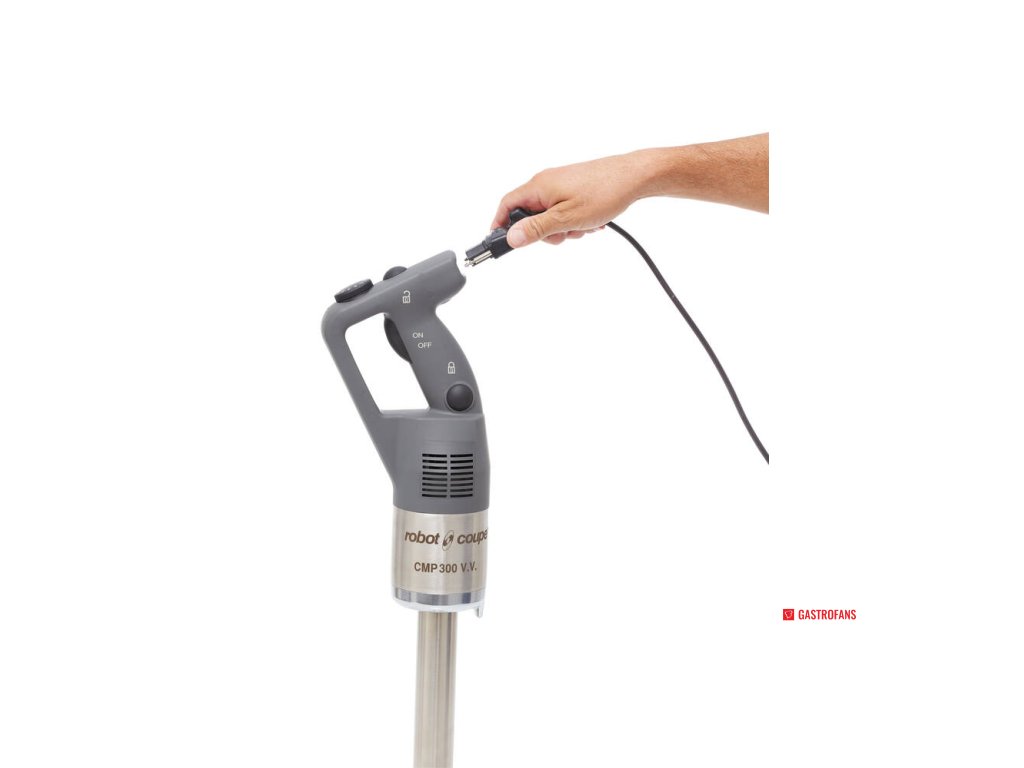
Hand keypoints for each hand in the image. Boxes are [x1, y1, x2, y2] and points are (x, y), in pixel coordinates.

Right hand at [491, 152, 652, 247]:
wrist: (635, 176)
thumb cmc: (604, 192)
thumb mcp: (567, 218)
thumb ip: (537, 229)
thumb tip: (511, 238)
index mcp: (539, 186)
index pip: (507, 205)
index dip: (501, 225)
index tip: (502, 243)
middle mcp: (546, 183)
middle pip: (529, 214)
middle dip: (543, 232)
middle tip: (562, 236)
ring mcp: (560, 185)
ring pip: (549, 216)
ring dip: (563, 228)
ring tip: (582, 227)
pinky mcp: (573, 189)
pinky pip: (564, 210)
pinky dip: (574, 221)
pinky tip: (591, 221)